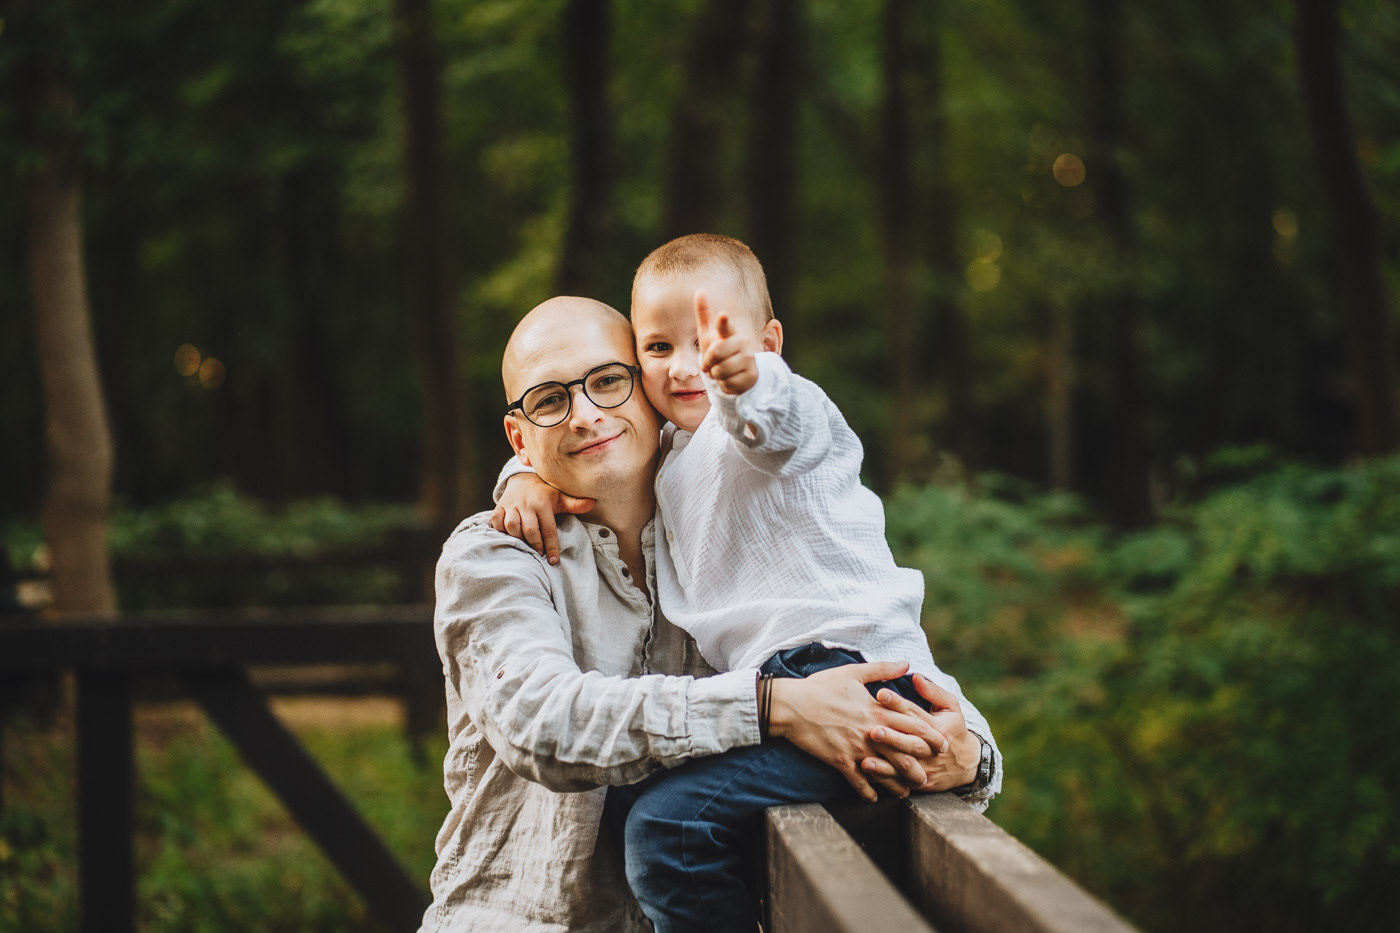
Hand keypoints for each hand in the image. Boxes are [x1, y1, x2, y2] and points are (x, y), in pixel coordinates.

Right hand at [490, 473, 594, 564]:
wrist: (523, 478)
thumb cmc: (546, 493)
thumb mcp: (561, 497)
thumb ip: (575, 504)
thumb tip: (593, 503)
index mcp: (543, 503)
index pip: (548, 528)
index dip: (551, 546)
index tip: (553, 561)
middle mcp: (526, 504)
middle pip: (530, 530)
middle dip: (536, 545)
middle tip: (540, 554)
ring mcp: (511, 505)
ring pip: (512, 527)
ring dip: (519, 540)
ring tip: (526, 547)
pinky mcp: (499, 507)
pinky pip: (496, 522)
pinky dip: (501, 531)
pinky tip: (510, 538)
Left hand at [695, 290, 758, 394]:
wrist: (738, 372)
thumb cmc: (720, 350)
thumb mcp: (709, 334)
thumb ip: (705, 314)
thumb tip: (700, 290)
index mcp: (731, 332)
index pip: (726, 326)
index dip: (723, 322)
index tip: (722, 314)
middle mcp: (743, 344)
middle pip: (716, 353)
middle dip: (708, 362)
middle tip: (712, 363)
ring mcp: (749, 360)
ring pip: (720, 371)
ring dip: (716, 375)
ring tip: (721, 371)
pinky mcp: (750, 377)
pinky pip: (727, 384)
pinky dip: (724, 385)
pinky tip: (730, 379)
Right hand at [768, 662, 945, 802]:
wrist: (792, 705)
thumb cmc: (821, 686)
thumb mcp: (853, 673)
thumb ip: (882, 670)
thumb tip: (906, 663)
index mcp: (876, 711)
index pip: (911, 725)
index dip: (930, 736)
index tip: (942, 745)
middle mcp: (870, 732)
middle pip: (904, 752)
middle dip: (920, 765)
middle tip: (931, 776)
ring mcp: (856, 748)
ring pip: (885, 771)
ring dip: (897, 784)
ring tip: (906, 793)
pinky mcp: (840, 760)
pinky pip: (858, 781)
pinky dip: (867, 792)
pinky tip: (873, 799)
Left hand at [859, 673, 980, 792]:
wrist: (967, 765)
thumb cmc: (953, 729)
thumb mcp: (951, 707)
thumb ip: (934, 692)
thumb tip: (915, 676)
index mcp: (939, 728)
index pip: (915, 714)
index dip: (897, 703)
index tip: (880, 694)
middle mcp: (932, 749)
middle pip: (910, 742)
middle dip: (891, 736)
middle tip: (872, 729)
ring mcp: (926, 768)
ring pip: (904, 766)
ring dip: (884, 765)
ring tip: (865, 760)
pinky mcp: (920, 783)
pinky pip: (901, 783)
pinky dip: (884, 780)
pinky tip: (868, 776)